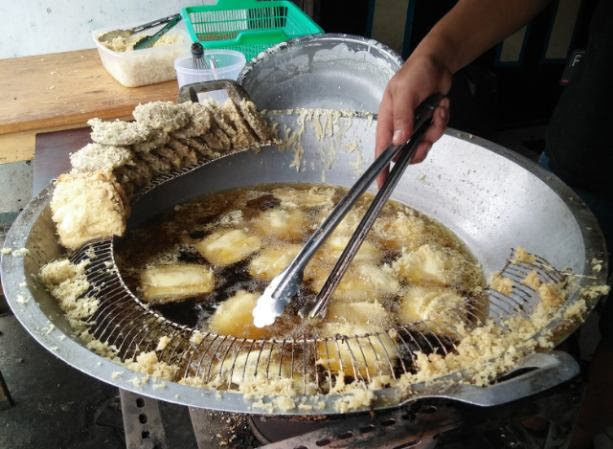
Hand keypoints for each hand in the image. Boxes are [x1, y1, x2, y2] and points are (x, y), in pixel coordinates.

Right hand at [376, 54, 451, 186]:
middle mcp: (400, 126)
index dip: (381, 168)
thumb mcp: (404, 92)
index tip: (382, 184)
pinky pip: (437, 133)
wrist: (438, 62)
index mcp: (387, 120)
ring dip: (435, 128)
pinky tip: (440, 105)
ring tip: (437, 109)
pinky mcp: (429, 123)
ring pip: (425, 143)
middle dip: (420, 146)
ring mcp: (415, 126)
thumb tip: (398, 142)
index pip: (382, 149)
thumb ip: (401, 117)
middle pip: (407, 151)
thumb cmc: (415, 73)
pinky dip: (442, 120)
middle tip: (426, 138)